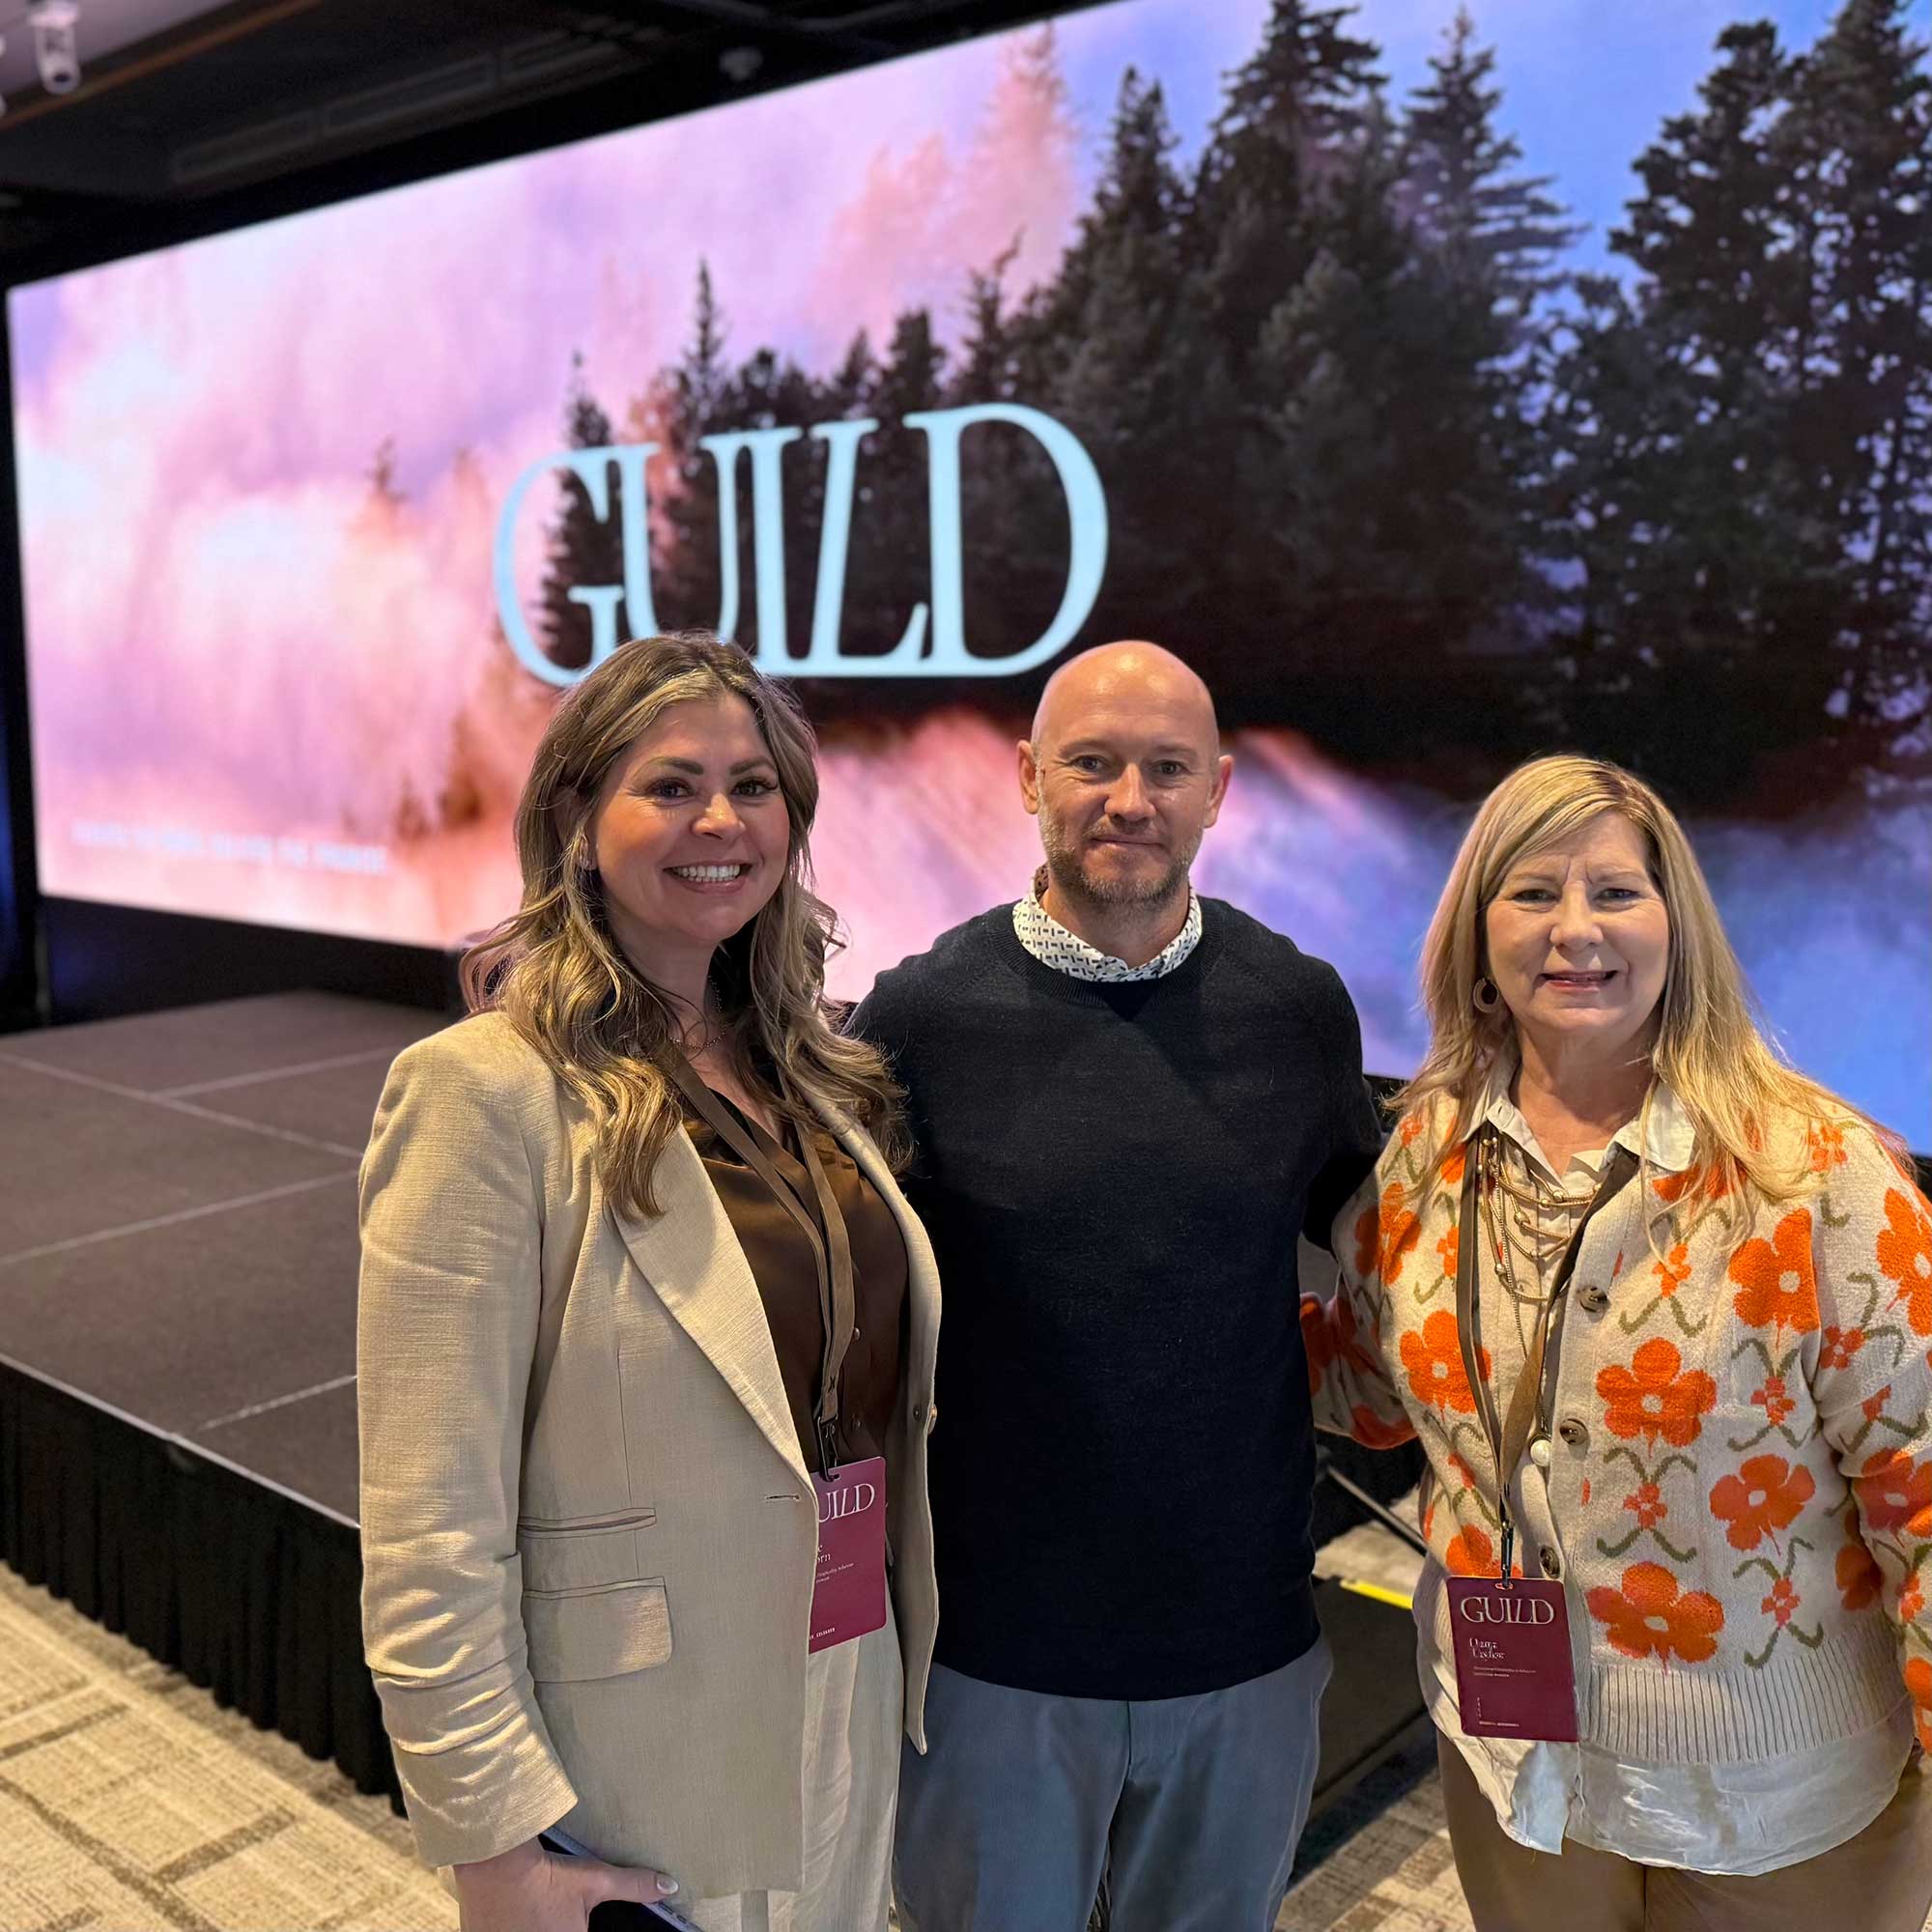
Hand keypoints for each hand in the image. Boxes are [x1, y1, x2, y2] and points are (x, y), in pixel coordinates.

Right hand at [453, 1835, 681, 1931]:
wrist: (496, 1864)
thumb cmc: (548, 1875)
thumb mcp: (595, 1881)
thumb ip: (633, 1887)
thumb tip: (668, 1888)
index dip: (580, 1925)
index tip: (575, 1916)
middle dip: (561, 1922)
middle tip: (553, 1907)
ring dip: (540, 1923)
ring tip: (540, 1908)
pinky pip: (512, 1931)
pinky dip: (519, 1924)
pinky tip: (520, 1913)